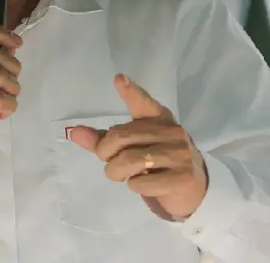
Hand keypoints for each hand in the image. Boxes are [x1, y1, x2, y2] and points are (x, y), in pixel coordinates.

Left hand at [68, 74, 207, 219]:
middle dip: (106, 154)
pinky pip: (141, 182)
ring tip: (122, 175)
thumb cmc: (156, 163)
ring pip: (128, 161)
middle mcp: (172, 131)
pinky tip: (143, 184)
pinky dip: (134, 186)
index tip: (119, 79)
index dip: (131, 91)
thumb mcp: (132, 147)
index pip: (143, 103)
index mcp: (159, 118)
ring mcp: (179, 154)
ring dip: (116, 172)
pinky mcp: (182, 177)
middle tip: (109, 163)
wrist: (194, 190)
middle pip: (120, 137)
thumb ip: (103, 139)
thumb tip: (74, 132)